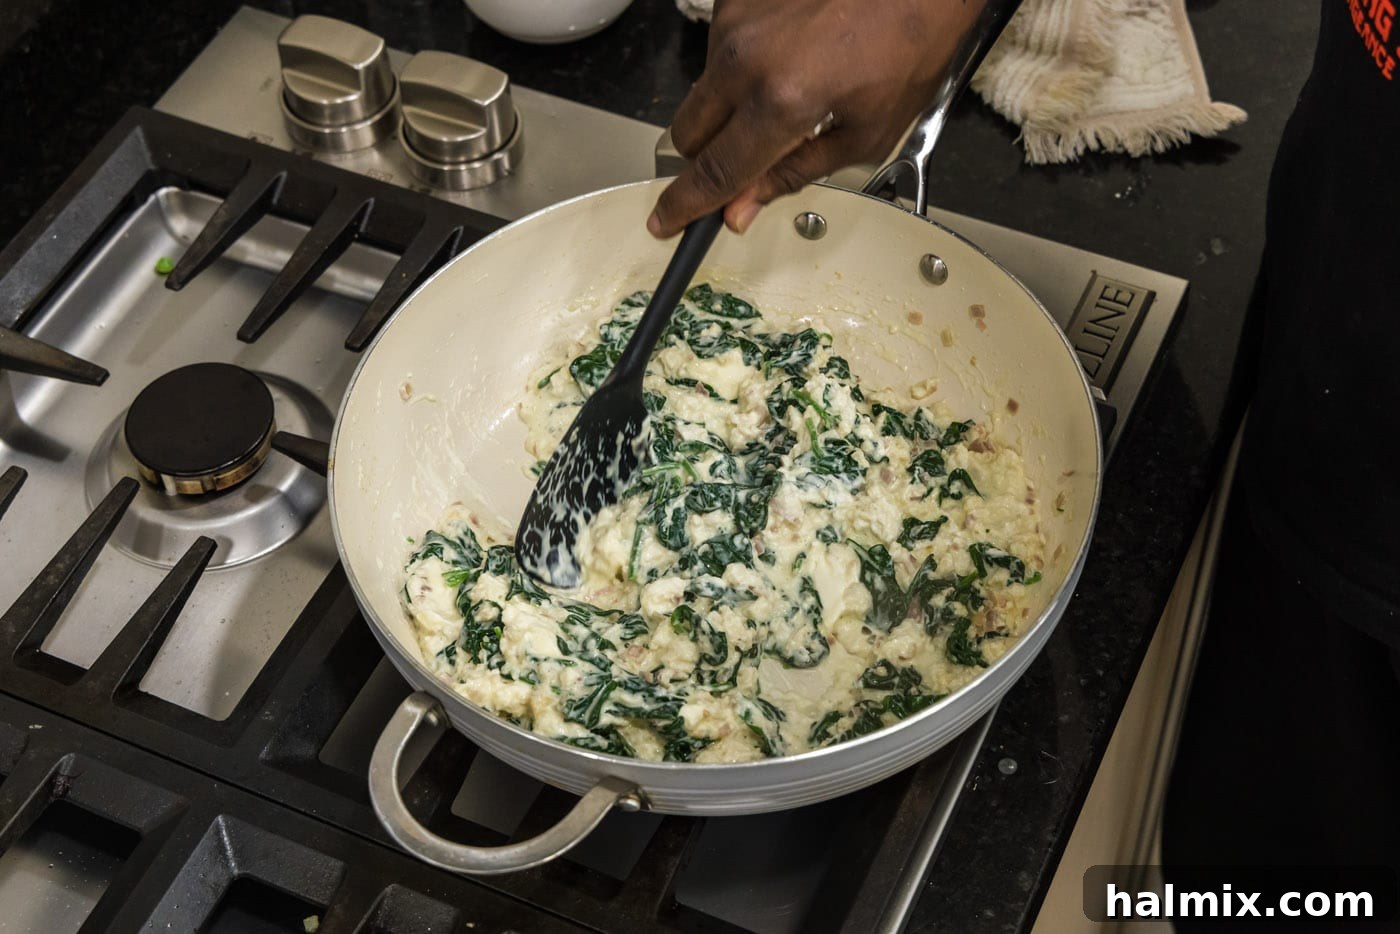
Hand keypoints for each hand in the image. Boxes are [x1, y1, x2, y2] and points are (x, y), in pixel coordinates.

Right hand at [649, 0, 985, 237]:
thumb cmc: (908, 47)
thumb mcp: (864, 135)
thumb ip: (792, 175)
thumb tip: (742, 208)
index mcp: (782, 101)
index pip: (716, 171)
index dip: (686, 205)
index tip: (665, 221)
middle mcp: (747, 58)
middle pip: (689, 133)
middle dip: (710, 156)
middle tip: (746, 158)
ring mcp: (736, 21)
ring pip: (702, 91)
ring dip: (731, 105)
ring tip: (790, 87)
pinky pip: (720, 49)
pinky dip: (744, 64)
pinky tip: (789, 54)